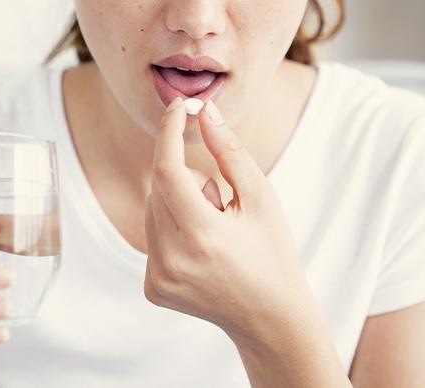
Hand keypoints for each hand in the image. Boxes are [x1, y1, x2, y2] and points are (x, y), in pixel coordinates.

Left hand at [144, 97, 311, 346]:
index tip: (178, 107)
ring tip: (214, 230)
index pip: (167, 169)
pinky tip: (201, 250)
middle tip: (221, 204)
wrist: (269, 318)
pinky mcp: (152, 287)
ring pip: (152, 209)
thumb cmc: (273, 253)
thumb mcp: (262, 198)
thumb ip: (230, 152)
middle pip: (159, 187)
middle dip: (186, 178)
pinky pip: (151, 235)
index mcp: (202, 237)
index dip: (169, 132)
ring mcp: (158, 278)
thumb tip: (204, 113)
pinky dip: (172, 228)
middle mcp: (172, 260)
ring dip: (178, 204)